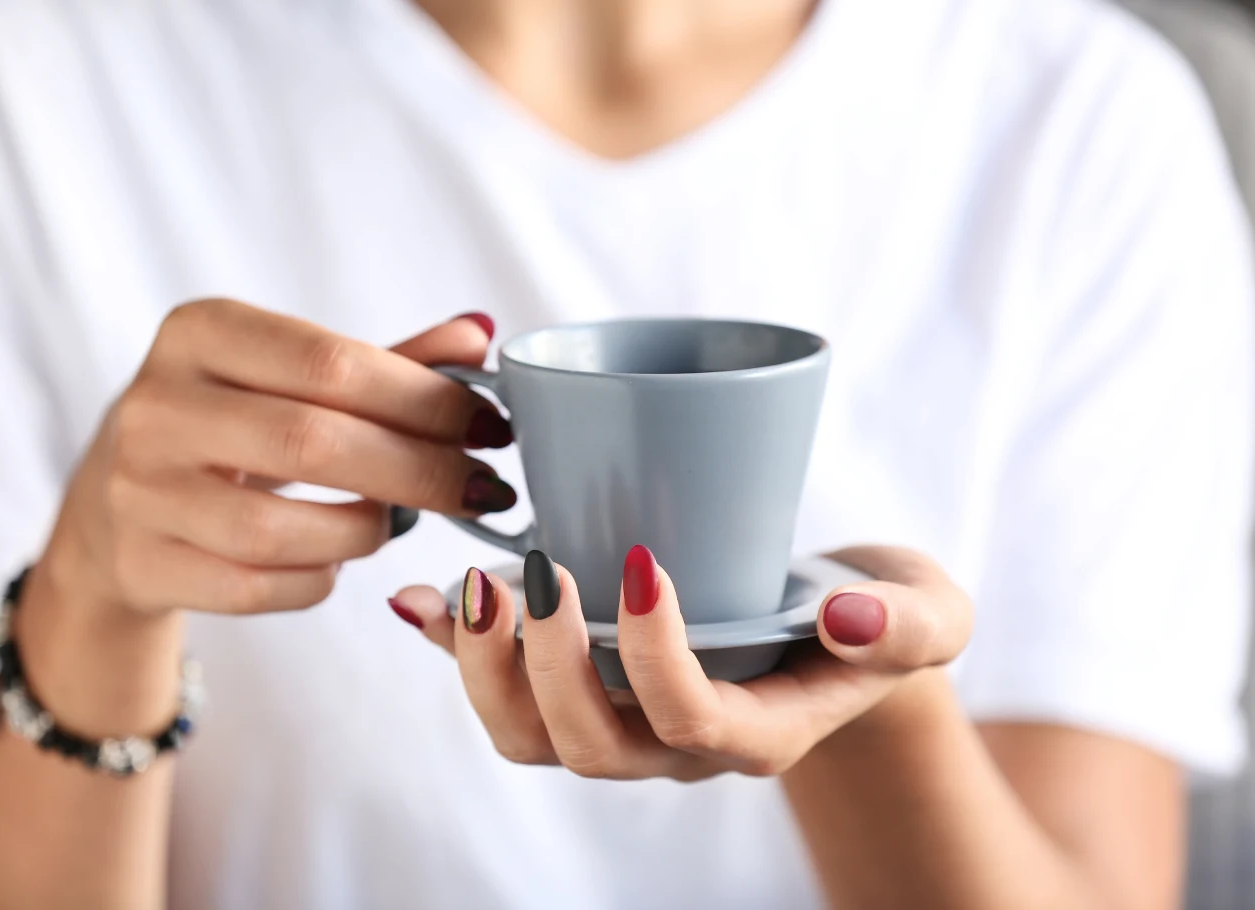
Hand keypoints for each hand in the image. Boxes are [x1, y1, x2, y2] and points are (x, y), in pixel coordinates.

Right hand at [40, 300, 514, 618]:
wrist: (113, 508)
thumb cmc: (230, 427)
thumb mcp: (290, 377)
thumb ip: (386, 362)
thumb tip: (480, 335)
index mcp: (200, 331)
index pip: (333, 363)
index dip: (426, 400)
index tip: (489, 426)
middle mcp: (156, 405)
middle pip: (314, 443)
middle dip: (419, 470)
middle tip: (480, 487)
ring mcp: (139, 491)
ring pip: (283, 530)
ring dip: (367, 531)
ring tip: (398, 519)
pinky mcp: (142, 564)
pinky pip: (258, 587)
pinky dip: (317, 578)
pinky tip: (334, 558)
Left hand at [389, 546, 972, 779]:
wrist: (837, 626)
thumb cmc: (879, 615)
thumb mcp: (926, 611)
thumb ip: (906, 623)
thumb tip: (845, 618)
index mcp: (760, 733)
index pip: (694, 725)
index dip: (655, 658)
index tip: (646, 561)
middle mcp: (680, 745)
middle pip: (591, 747)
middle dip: (549, 668)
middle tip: (538, 573)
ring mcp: (628, 720)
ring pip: (532, 738)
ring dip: (485, 669)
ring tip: (469, 586)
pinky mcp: (591, 683)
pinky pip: (505, 691)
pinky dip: (453, 650)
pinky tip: (417, 599)